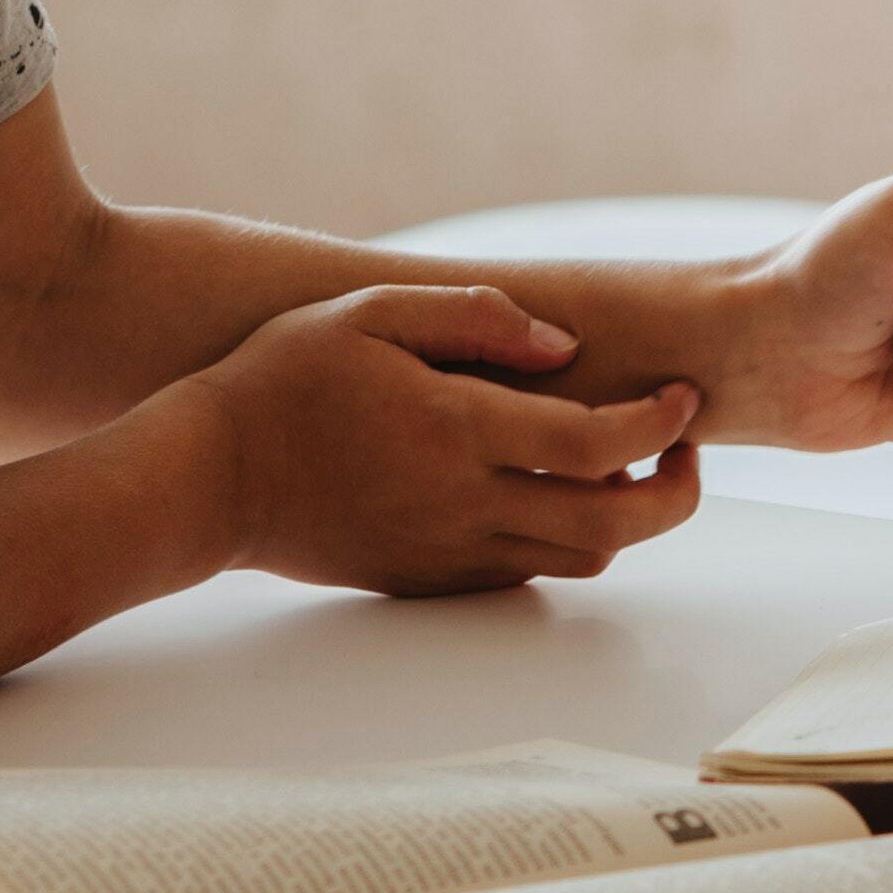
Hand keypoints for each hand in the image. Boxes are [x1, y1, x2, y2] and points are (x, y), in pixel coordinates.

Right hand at [187, 281, 703, 593]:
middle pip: (613, 522)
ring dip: (624, 519)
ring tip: (626, 468)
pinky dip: (564, 542)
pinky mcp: (426, 581)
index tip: (685, 400)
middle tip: (687, 449)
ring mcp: (447, 552)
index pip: (598, 443)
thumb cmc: (282, 381)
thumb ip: (475, 317)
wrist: (206, 479)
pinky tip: (553, 495)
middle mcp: (464, 502)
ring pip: (578, 558)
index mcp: (457, 429)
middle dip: (675, 491)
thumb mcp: (371, 311)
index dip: (661, 424)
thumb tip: (565, 347)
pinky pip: (524, 574)